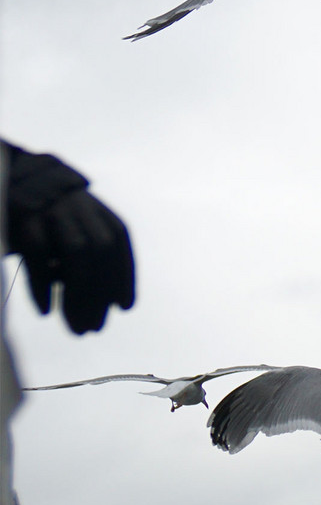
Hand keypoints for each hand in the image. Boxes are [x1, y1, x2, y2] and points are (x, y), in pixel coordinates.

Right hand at [3, 139, 135, 333]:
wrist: (5, 176)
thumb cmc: (42, 216)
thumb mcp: (70, 228)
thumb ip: (86, 257)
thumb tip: (104, 302)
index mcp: (95, 209)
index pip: (118, 243)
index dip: (124, 275)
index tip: (124, 307)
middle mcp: (78, 206)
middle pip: (101, 252)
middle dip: (101, 293)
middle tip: (94, 328)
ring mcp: (51, 209)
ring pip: (77, 253)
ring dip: (78, 295)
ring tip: (77, 328)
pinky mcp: (23, 216)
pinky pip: (38, 254)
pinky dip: (43, 286)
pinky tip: (45, 310)